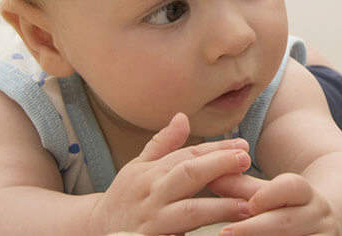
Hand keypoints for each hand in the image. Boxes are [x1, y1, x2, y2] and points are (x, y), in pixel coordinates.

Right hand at [88, 113, 253, 234]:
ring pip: (188, 211)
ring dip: (220, 207)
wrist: (94, 230)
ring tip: (247, 205)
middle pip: (188, 174)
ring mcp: (152, 221)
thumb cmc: (125, 197)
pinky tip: (223, 233)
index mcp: (151, 172)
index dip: (217, 149)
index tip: (243, 145)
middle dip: (218, 165)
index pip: (188, 155)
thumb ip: (163, 144)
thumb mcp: (138, 167)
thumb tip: (182, 116)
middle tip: (246, 160)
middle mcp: (151, 194)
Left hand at [208, 173, 341, 235]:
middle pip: (286, 221)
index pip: (292, 187)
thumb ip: (241, 188)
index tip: (248, 205)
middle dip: (254, 228)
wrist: (330, 225)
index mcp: (307, 194)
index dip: (269, 195)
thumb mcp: (272, 196)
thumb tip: (210, 176)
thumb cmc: (290, 210)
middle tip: (225, 234)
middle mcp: (319, 216)